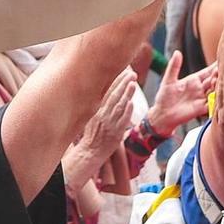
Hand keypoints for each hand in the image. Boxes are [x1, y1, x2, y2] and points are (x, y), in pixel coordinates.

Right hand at [65, 70, 138, 187]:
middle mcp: (103, 114)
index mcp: (97, 109)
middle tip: (132, 74)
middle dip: (123, 83)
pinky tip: (131, 103)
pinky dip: (126, 111)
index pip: (108, 91)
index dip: (117, 81)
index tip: (125, 72)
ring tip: (133, 83)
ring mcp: (110, 123)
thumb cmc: (92, 134)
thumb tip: (110, 91)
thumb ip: (101, 104)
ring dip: (126, 94)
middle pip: (114, 95)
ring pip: (119, 106)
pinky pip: (122, 120)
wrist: (90, 151)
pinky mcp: (116, 132)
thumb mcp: (93, 116)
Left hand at [147, 51, 217, 137]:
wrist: (162, 114)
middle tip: (223, 69)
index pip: (207, 72)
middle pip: (213, 80)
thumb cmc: (164, 97)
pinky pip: (212, 104)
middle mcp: (200, 88)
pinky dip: (217, 100)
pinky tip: (221, 97)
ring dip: (218, 86)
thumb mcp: (168, 80)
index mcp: (193, 80)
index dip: (214, 66)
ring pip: (214, 91)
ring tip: (221, 80)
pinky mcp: (201, 109)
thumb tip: (177, 52)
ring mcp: (201, 98)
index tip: (223, 58)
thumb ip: (174, 67)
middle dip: (219, 75)